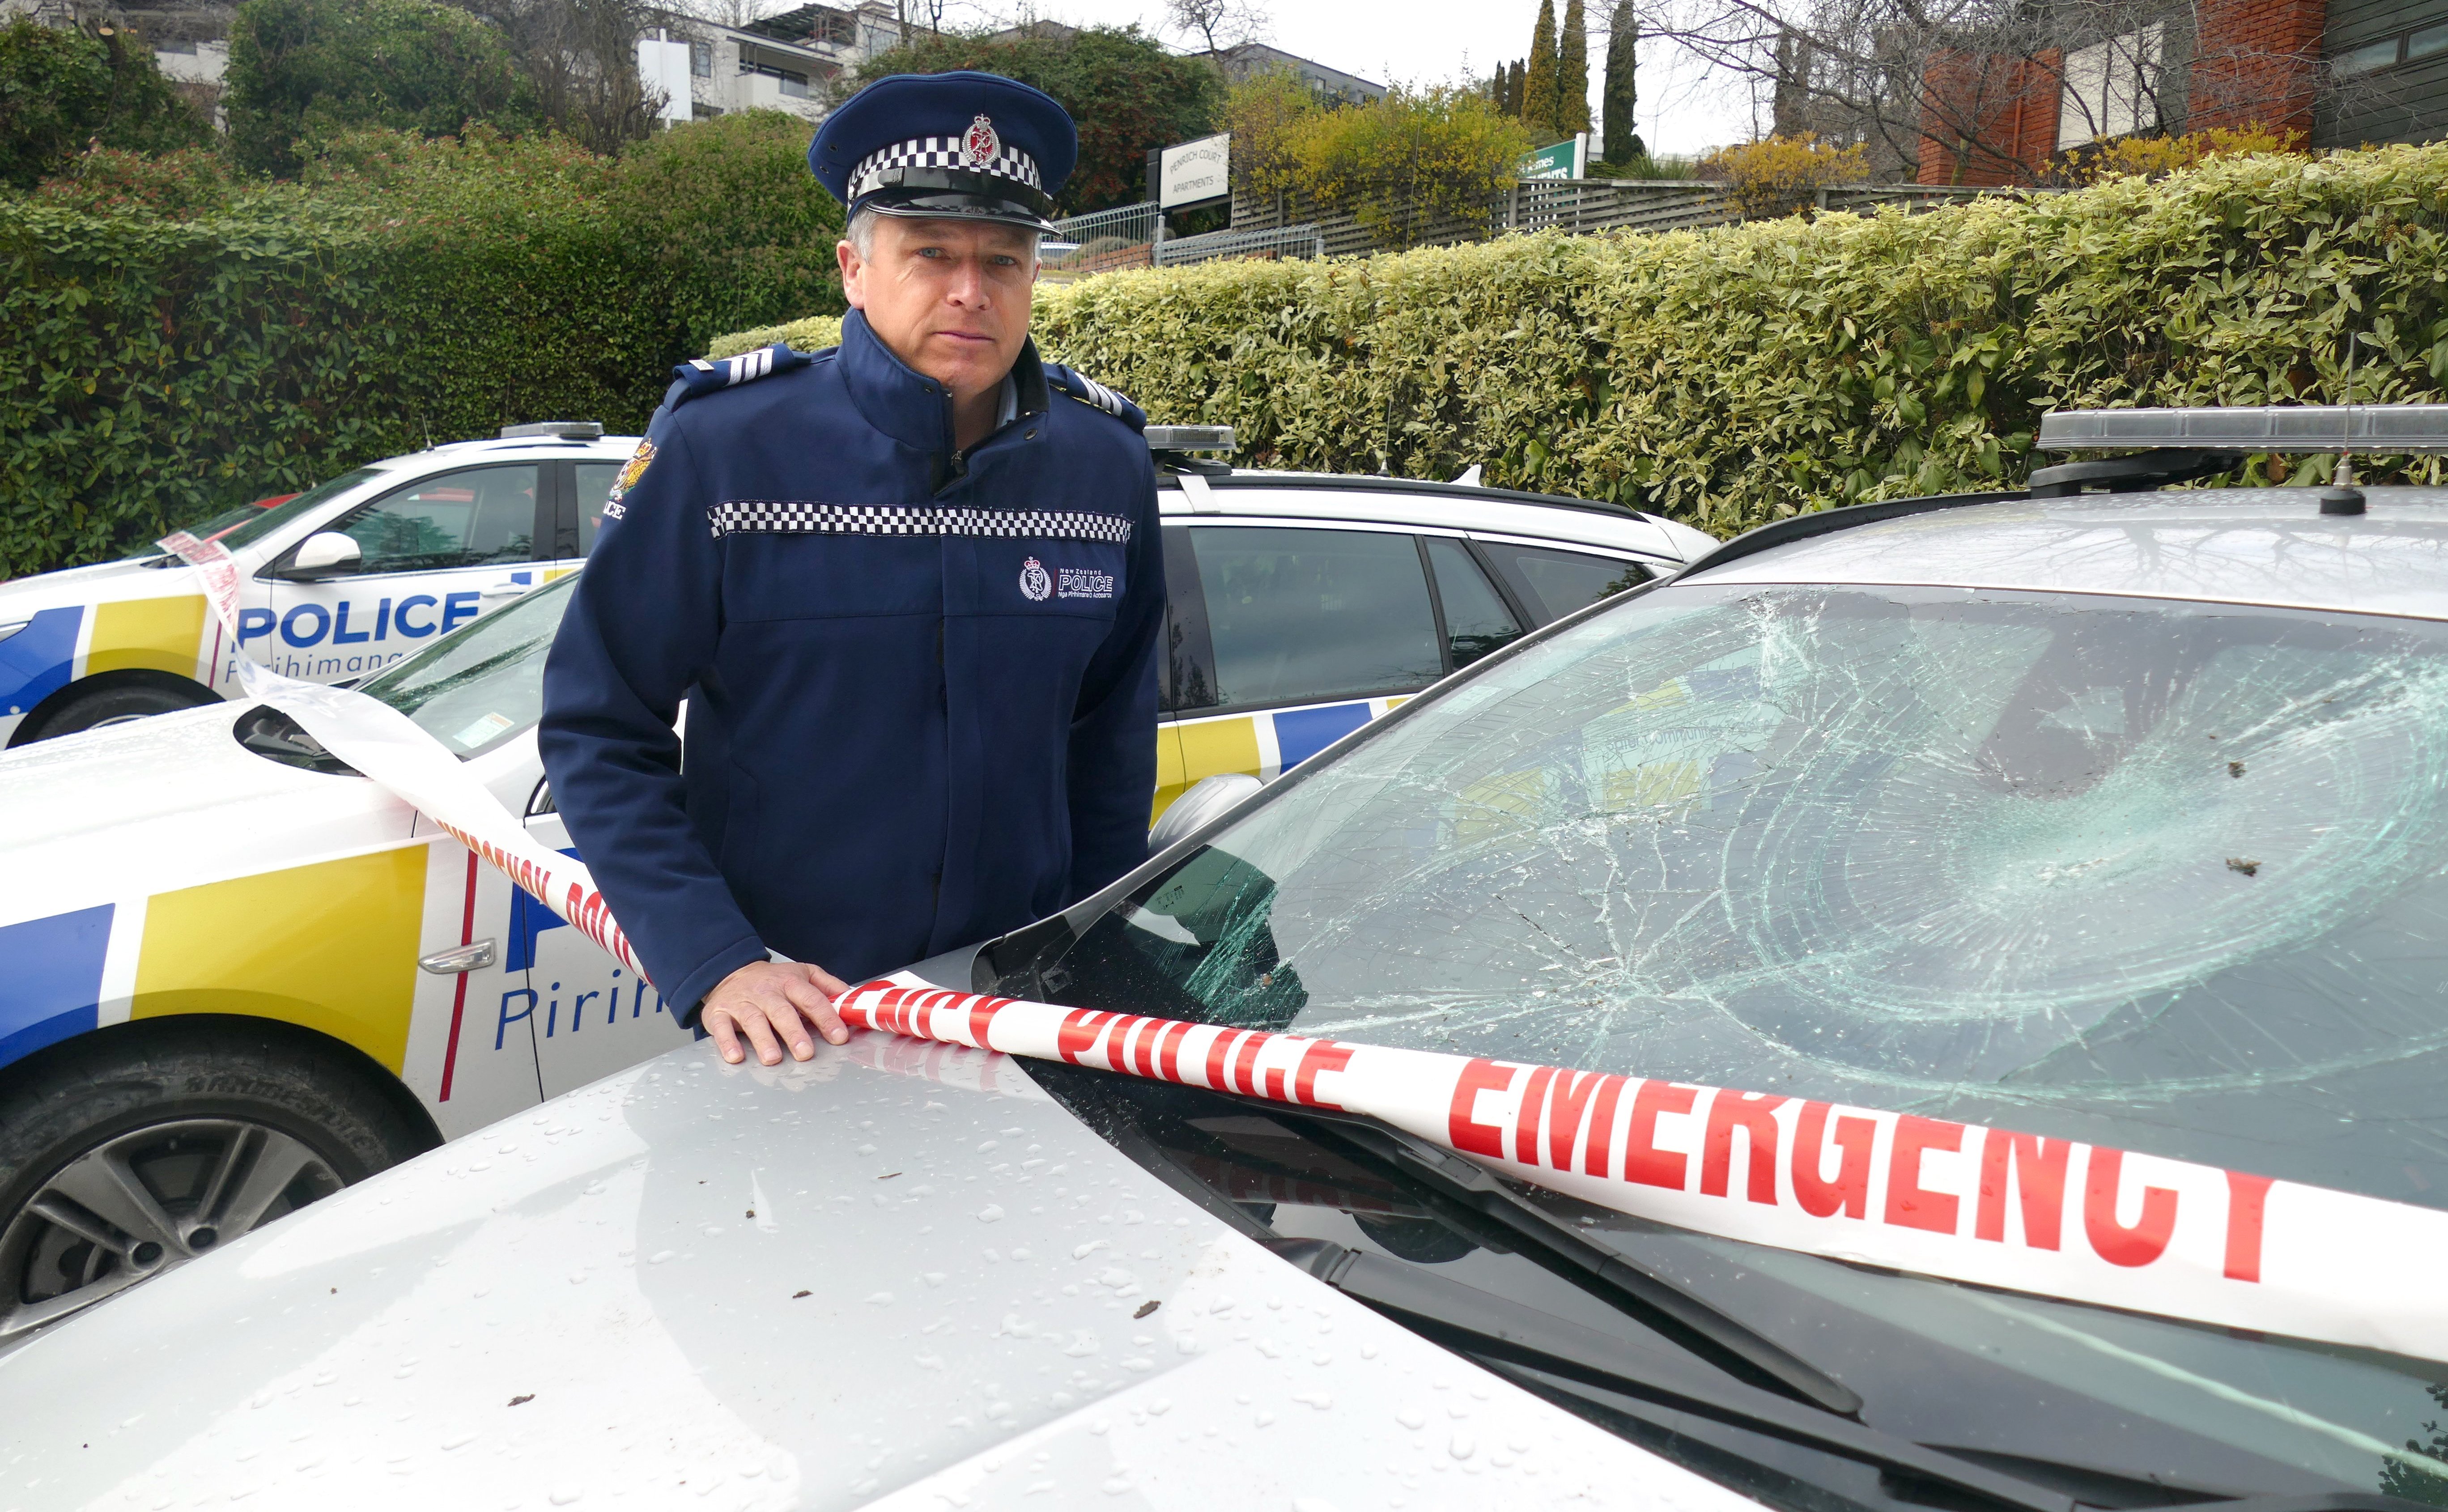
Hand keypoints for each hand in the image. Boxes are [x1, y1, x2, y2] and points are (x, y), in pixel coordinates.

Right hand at [701, 960, 851, 1065]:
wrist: (730, 971)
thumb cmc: (773, 980)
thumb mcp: (803, 973)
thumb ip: (829, 986)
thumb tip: (853, 998)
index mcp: (790, 983)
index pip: (811, 999)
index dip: (826, 1017)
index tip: (838, 1036)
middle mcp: (766, 992)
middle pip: (782, 1012)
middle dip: (794, 1033)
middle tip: (805, 1053)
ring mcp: (742, 1002)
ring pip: (753, 1020)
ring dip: (763, 1040)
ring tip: (773, 1058)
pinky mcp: (719, 1013)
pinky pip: (722, 1028)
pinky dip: (727, 1042)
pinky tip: (736, 1057)